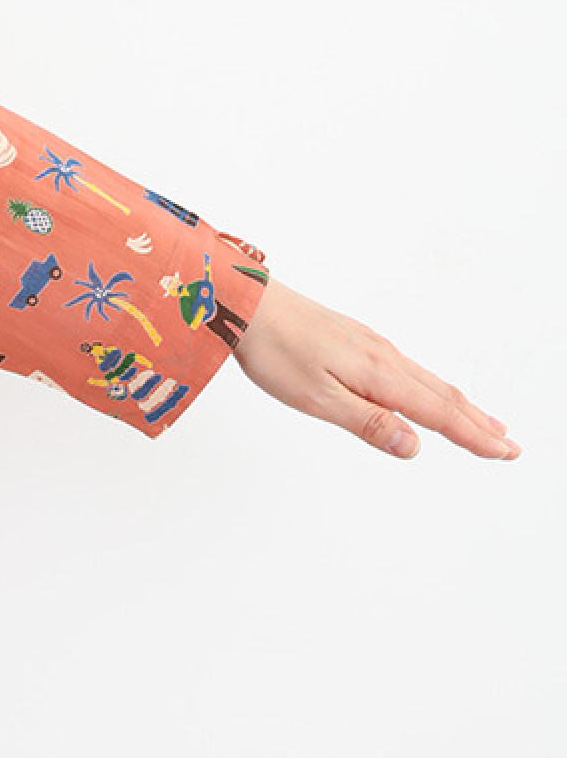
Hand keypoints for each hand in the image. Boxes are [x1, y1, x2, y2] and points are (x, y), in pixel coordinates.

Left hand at [231, 278, 520, 460]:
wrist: (248, 304)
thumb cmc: (275, 351)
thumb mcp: (317, 397)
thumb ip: (366, 422)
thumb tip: (413, 445)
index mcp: (379, 374)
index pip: (437, 413)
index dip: (473, 437)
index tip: (505, 453)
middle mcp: (383, 356)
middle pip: (442, 396)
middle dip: (478, 424)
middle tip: (509, 446)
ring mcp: (371, 345)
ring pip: (427, 381)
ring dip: (459, 406)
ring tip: (483, 423)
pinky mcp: (356, 340)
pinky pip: (407, 369)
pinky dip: (431, 387)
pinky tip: (427, 392)